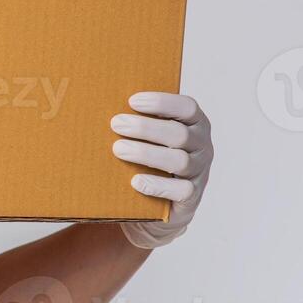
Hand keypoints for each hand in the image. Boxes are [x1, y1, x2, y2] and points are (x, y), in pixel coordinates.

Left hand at [110, 92, 211, 248]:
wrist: (161, 202)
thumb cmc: (151, 157)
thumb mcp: (151, 134)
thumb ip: (138, 118)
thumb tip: (100, 103)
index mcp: (195, 124)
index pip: (187, 107)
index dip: (162, 102)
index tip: (132, 101)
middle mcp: (202, 146)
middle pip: (180, 134)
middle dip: (146, 127)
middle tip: (116, 123)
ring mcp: (199, 172)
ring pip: (179, 161)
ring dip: (146, 153)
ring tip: (118, 149)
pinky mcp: (192, 196)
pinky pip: (180, 190)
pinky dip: (157, 185)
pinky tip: (136, 181)